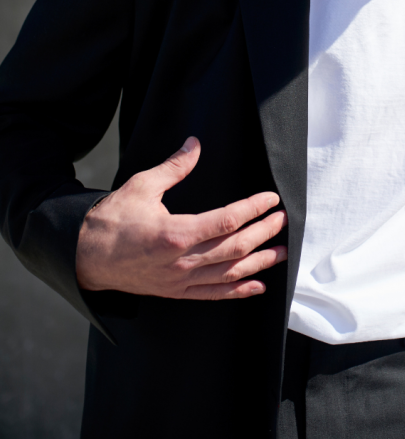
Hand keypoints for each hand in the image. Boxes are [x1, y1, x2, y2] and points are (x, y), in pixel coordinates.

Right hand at [76, 137, 286, 298]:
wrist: (87, 256)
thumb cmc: (113, 219)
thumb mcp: (142, 186)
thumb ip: (174, 167)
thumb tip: (194, 143)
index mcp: (175, 233)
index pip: (226, 221)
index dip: (252, 209)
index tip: (270, 199)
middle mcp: (181, 262)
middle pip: (234, 248)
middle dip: (263, 233)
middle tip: (282, 220)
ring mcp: (179, 281)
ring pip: (229, 274)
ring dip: (260, 263)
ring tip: (282, 252)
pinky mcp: (176, 292)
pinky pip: (214, 295)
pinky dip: (239, 291)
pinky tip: (258, 285)